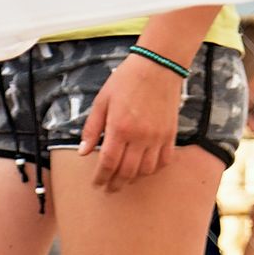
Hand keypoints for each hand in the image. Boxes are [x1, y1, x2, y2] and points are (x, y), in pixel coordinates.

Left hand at [78, 56, 182, 192]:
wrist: (158, 66)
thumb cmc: (127, 80)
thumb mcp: (102, 101)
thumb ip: (92, 128)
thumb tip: (83, 152)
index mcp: (119, 128)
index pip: (108, 163)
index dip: (101, 177)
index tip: (97, 184)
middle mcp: (139, 136)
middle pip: (126, 171)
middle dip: (115, 183)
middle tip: (109, 188)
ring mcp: (157, 137)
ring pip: (145, 170)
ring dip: (133, 178)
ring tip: (125, 178)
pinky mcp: (170, 135)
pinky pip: (163, 161)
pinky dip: (153, 169)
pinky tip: (145, 168)